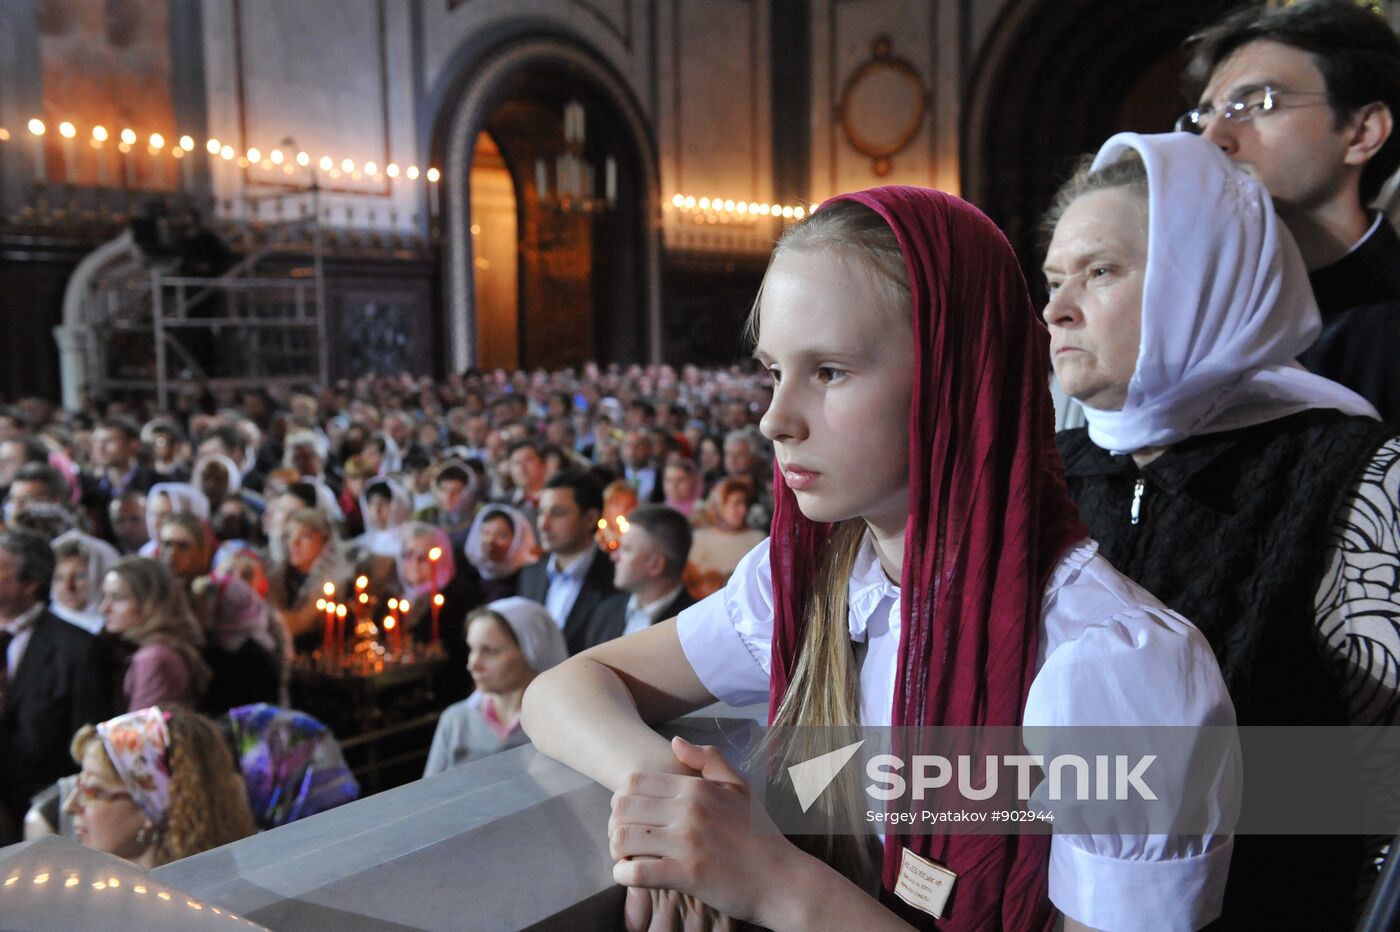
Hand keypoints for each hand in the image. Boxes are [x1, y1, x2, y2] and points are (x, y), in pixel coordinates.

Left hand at [610, 736, 803, 926]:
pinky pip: (637, 871)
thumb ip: (708, 760)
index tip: (629, 816)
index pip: (634, 782)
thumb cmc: (761, 835)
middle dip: (614, 823)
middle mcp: (690, 810)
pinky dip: (624, 875)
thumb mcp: (740, 788)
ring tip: (625, 857)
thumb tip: (675, 741)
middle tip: (623, 838)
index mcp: (697, 787)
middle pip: (623, 807)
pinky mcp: (688, 875)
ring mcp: (688, 842)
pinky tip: (629, 876)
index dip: (622, 799)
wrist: (783, 880)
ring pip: (624, 838)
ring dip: (616, 849)